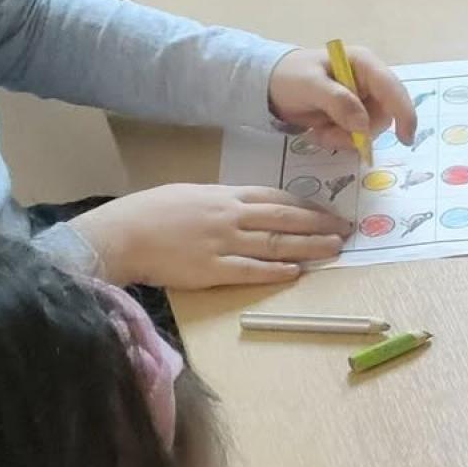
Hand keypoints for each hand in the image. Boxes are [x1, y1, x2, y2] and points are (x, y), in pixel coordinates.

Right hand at [73, 184, 349, 289]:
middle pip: (284, 220)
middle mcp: (230, 216)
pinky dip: (275, 271)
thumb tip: (244, 206)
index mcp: (225, 195)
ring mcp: (223, 243)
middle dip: (319, 224)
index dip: (305, 205)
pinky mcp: (212, 270)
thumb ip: (220, 200)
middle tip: (346, 229)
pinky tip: (296, 272)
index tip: (327, 211)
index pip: (276, 198)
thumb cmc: (149, 212)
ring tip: (334, 249)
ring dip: (308, 247)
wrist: (121, 234)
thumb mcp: (189, 194)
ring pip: (275, 244)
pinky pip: (251, 271)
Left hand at [269, 44, 417, 152]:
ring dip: (346, 138)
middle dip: (360, 132)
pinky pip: (358, 136)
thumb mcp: (310, 85)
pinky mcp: (353, 115)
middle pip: (383, 115)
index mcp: (364, 65)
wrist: (269, 85)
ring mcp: (361, 100)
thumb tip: (363, 125)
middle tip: (331, 137)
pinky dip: (340, 140)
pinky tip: (320, 132)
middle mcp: (368, 82)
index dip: (404, 113)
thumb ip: (338, 102)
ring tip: (320, 133)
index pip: (393, 89)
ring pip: (370, 129)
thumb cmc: (289, 76)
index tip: (405, 139)